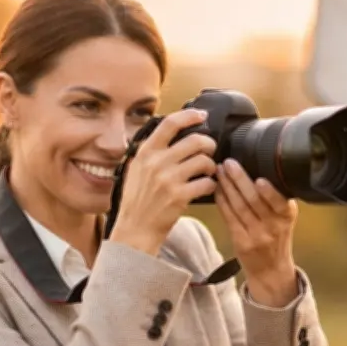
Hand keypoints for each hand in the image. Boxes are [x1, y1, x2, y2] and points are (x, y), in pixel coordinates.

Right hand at [109, 109, 217, 254]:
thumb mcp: (136, 170)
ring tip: (208, 171)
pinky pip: (207, 183)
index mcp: (145, 152)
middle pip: (195, 140)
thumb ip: (152, 152)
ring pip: (204, 161)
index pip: (170, 124)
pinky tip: (207, 187)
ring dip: (211, 166)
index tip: (202, 115)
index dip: (189, 116)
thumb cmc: (137, 201)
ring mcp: (168, 179)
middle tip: (210, 150)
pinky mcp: (180, 196)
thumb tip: (174, 135)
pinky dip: (211, 184)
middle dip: (209, 144)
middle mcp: (156, 163)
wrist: (135, 229)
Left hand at [214, 159, 298, 305]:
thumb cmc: (277, 238)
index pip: (279, 201)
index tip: (259, 177)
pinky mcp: (241, 242)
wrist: (271, 270)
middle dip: (240, 180)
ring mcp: (257, 236)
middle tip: (229, 163)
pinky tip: (217, 189)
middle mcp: (274, 227)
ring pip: (239, 207)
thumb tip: (257, 167)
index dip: (269, 191)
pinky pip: (229, 218)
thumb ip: (276, 199)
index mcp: (287, 216)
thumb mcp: (284, 218)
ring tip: (220, 171)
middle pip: (255, 200)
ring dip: (228, 187)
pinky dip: (222, 202)